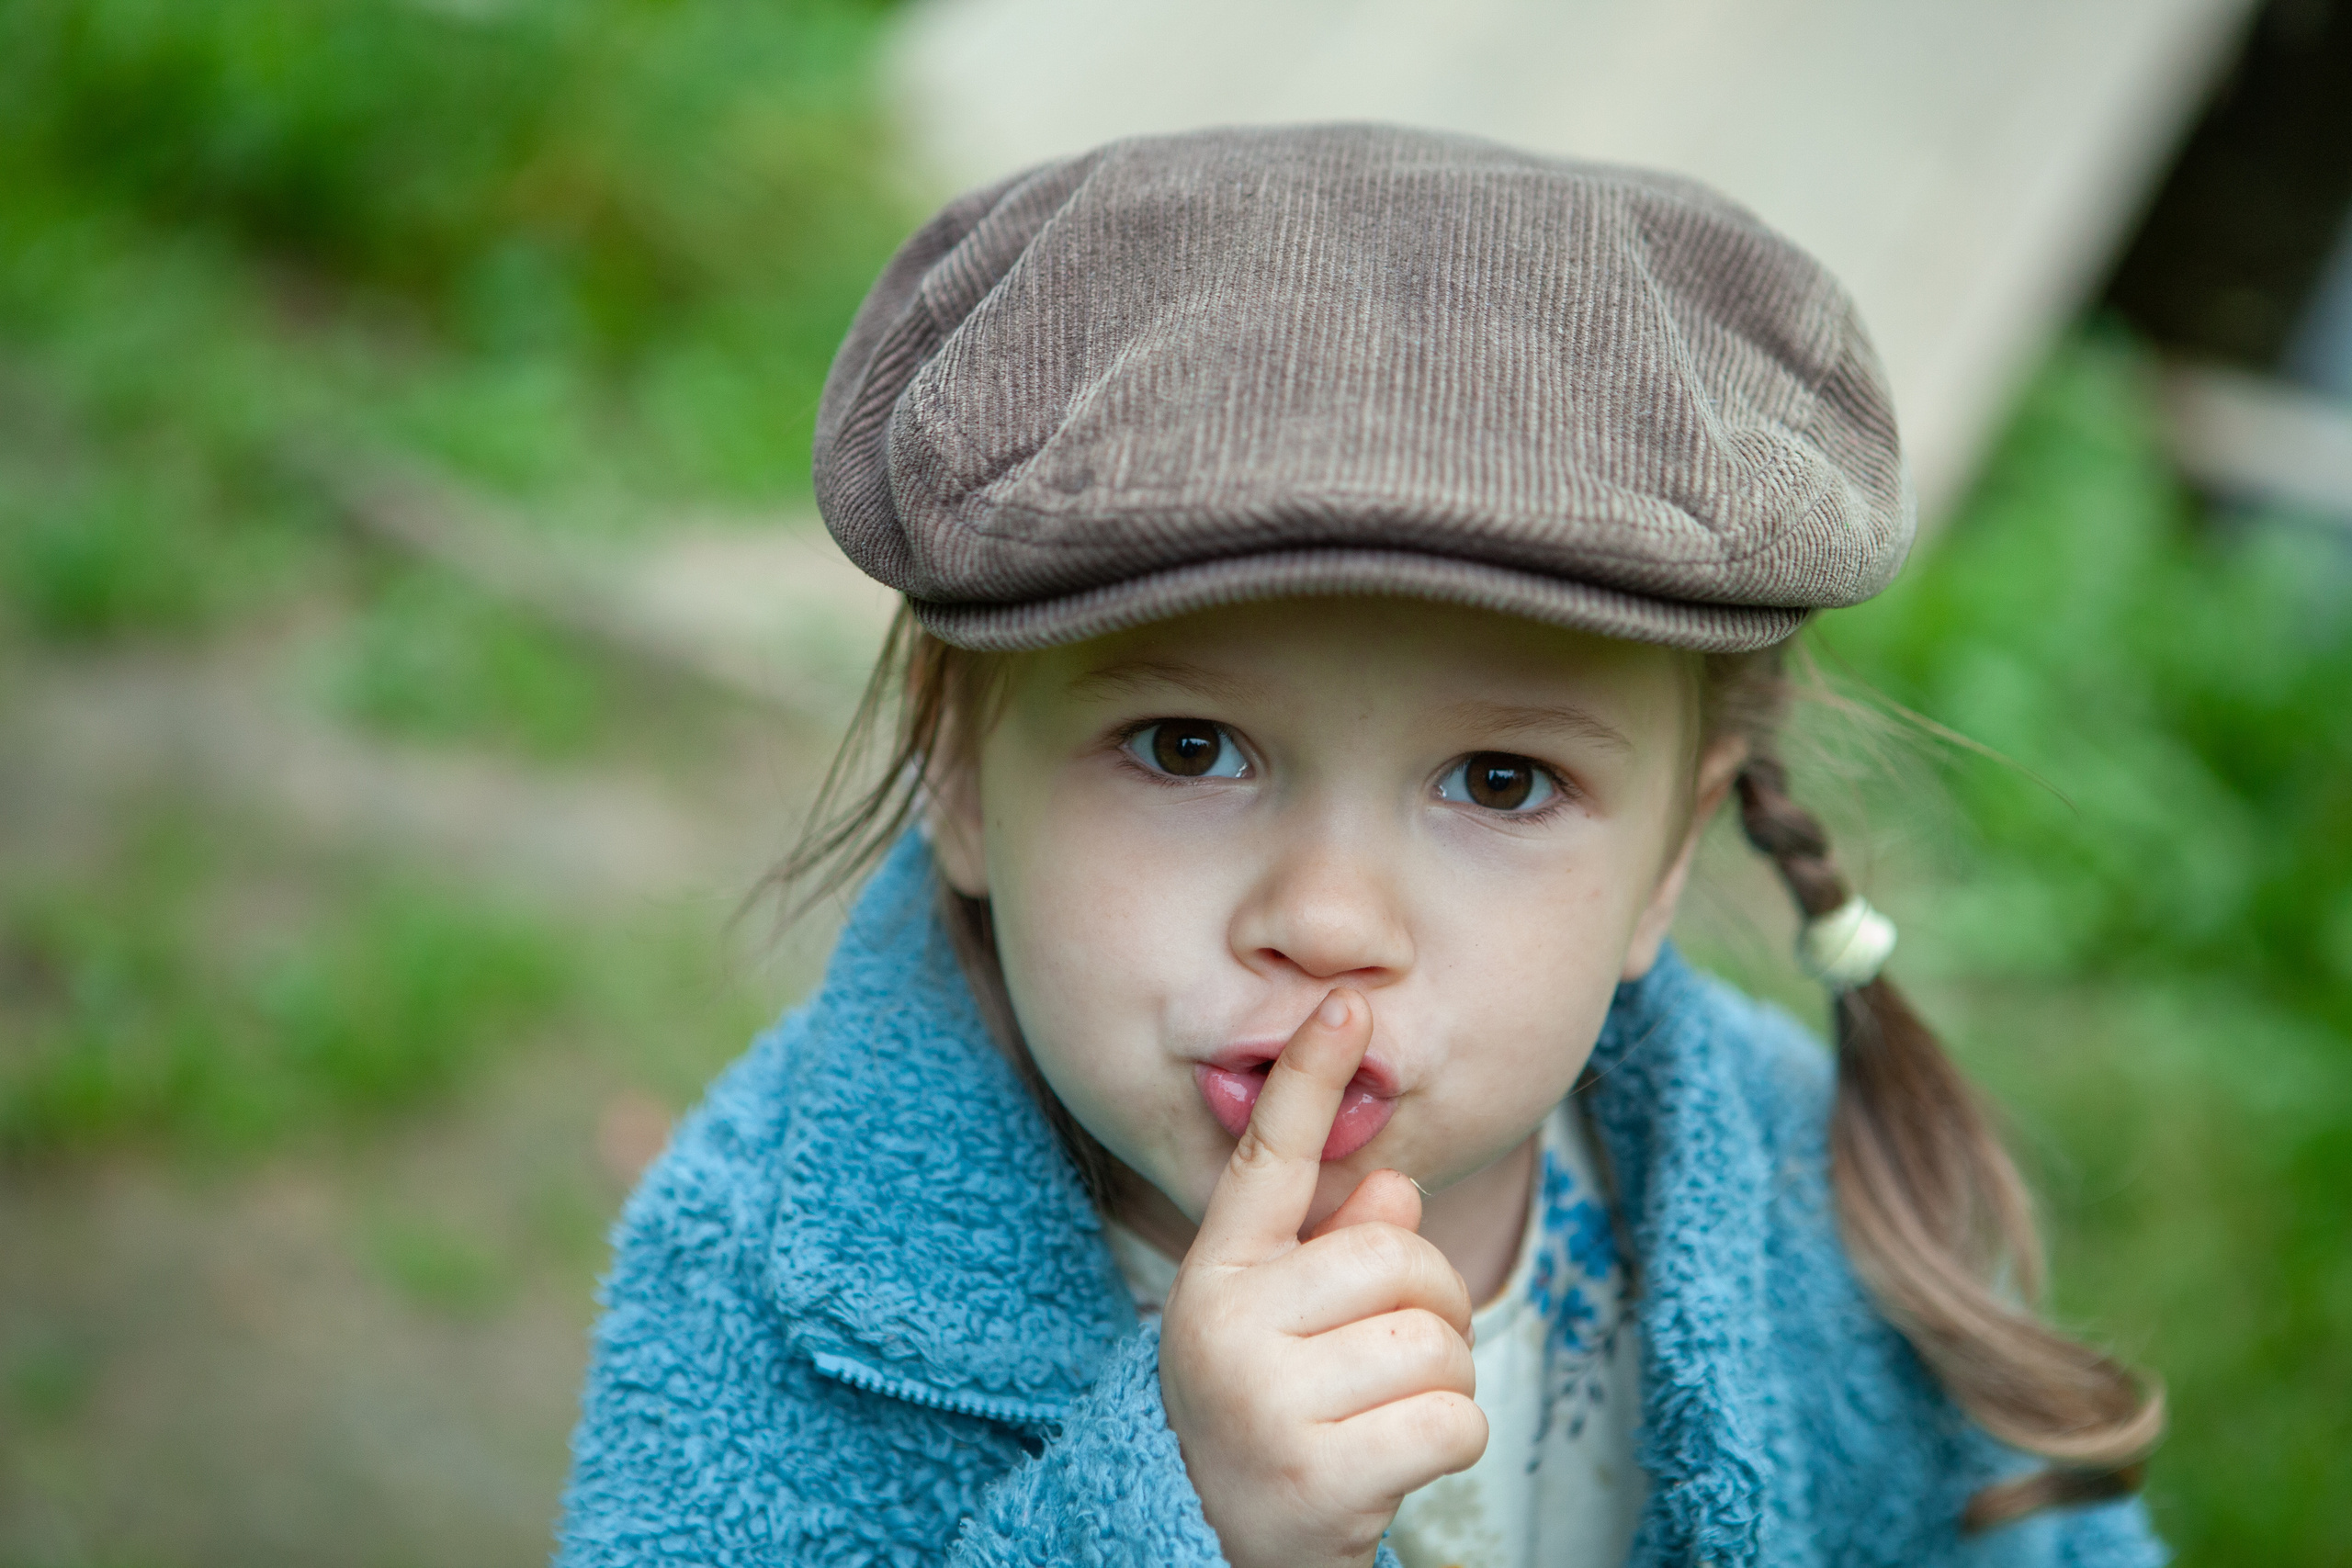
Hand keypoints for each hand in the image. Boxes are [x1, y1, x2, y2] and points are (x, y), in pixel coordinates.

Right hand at [1158, 988, 1486, 1567]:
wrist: (1213, 1548)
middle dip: (1432, 1306)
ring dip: (1443, 1382)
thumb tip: (1395, 1188)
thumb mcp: (1282, 1327)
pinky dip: (1451, 1442)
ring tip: (1384, 1416)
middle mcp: (1224, 1321)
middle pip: (1398, 1256)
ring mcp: (1265, 1396)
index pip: (1269, 1159)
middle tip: (1392, 1361)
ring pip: (1436, 1339)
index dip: (1311, 1077)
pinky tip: (1394, 1464)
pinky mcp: (1317, 1470)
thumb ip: (1332, 1248)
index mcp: (1216, 1271)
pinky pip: (1454, 1418)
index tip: (1346, 1005)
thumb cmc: (1273, 1417)